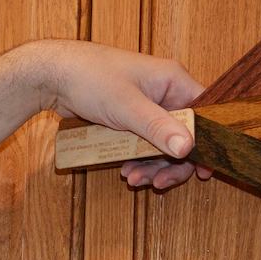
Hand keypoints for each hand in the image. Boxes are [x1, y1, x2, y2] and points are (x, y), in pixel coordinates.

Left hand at [26, 40, 213, 189]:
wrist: (54, 76)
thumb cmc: (90, 78)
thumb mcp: (127, 106)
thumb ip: (158, 127)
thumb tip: (188, 148)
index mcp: (173, 81)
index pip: (204, 116)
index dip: (206, 144)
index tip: (203, 170)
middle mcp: (164, 94)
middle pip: (183, 137)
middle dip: (170, 163)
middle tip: (157, 183)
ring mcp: (147, 108)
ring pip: (162, 146)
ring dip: (151, 166)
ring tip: (132, 178)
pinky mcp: (130, 120)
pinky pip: (143, 146)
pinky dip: (137, 160)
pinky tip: (125, 170)